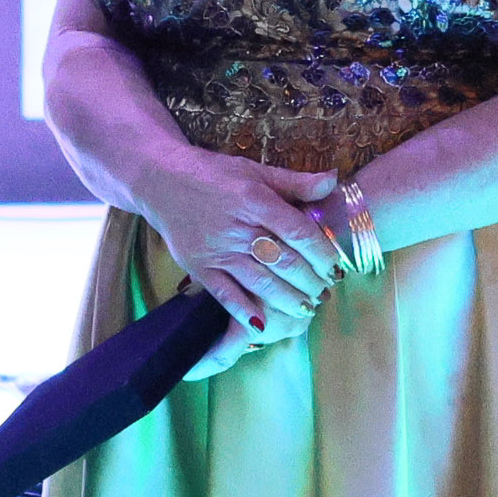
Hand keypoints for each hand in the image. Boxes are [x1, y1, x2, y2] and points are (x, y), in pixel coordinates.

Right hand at [136, 153, 348, 364]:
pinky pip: (225, 294)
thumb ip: (295, 182)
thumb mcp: (255, 172)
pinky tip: (263, 324)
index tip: (335, 266)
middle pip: (283, 260)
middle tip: (326, 291)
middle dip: (309, 281)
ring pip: (259, 281)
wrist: (162, 182)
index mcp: (254, 199)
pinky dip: (244, 312)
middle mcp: (237, 227)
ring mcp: (217, 250)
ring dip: (287, 299)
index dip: (321, 252)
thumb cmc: (215, 176)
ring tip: (306, 308)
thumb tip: (333, 182)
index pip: (297, 230)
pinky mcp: (199, 267)